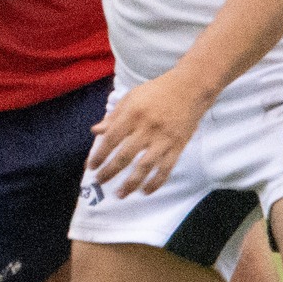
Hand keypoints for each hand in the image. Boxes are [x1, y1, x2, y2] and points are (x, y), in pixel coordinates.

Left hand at [85, 68, 216, 197]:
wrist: (191, 87)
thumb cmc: (158, 90)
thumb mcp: (132, 96)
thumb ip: (114, 116)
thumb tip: (95, 131)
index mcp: (133, 114)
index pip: (111, 139)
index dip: (100, 155)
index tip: (91, 166)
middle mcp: (147, 128)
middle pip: (125, 156)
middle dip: (110, 172)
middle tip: (99, 181)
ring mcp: (164, 139)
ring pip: (145, 167)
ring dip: (131, 183)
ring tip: (120, 194)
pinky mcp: (178, 146)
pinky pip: (166, 168)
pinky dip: (156, 182)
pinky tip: (145, 191)